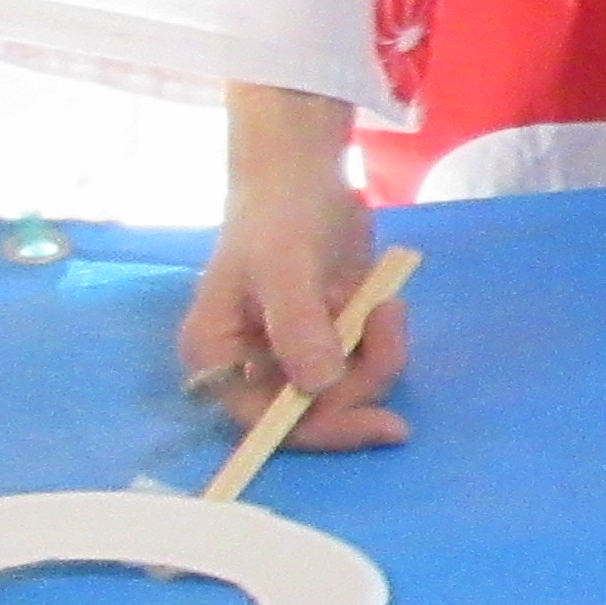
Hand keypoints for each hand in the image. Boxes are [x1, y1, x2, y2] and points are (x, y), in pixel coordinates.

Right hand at [181, 87, 408, 452]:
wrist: (306, 173)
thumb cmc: (279, 214)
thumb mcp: (284, 265)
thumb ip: (297, 325)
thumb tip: (316, 387)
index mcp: (216, 357)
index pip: (263, 424)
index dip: (319, 431)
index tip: (380, 423)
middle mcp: (251, 367)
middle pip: (315, 413)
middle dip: (363, 379)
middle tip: (389, 321)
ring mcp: (293, 357)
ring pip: (348, 391)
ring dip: (380, 353)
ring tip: (387, 302)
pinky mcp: (329, 343)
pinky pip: (366, 366)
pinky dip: (384, 340)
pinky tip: (385, 301)